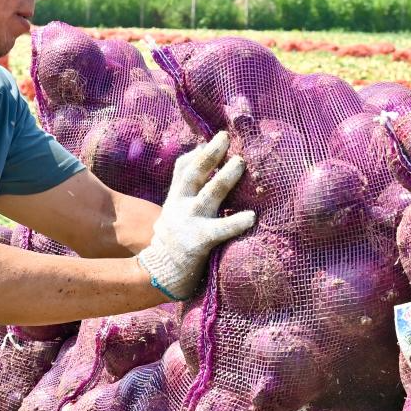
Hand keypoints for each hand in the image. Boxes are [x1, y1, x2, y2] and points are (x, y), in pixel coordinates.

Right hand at [137, 131, 254, 300]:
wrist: (158, 273)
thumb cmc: (171, 242)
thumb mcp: (171, 212)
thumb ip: (183, 193)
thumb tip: (197, 168)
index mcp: (175, 198)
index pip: (183, 169)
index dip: (197, 153)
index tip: (211, 139)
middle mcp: (181, 205)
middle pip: (195, 173)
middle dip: (210, 154)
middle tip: (225, 138)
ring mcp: (190, 221)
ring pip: (210, 193)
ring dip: (225, 177)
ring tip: (241, 163)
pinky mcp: (200, 240)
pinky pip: (221, 229)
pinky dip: (236, 222)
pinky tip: (252, 217)